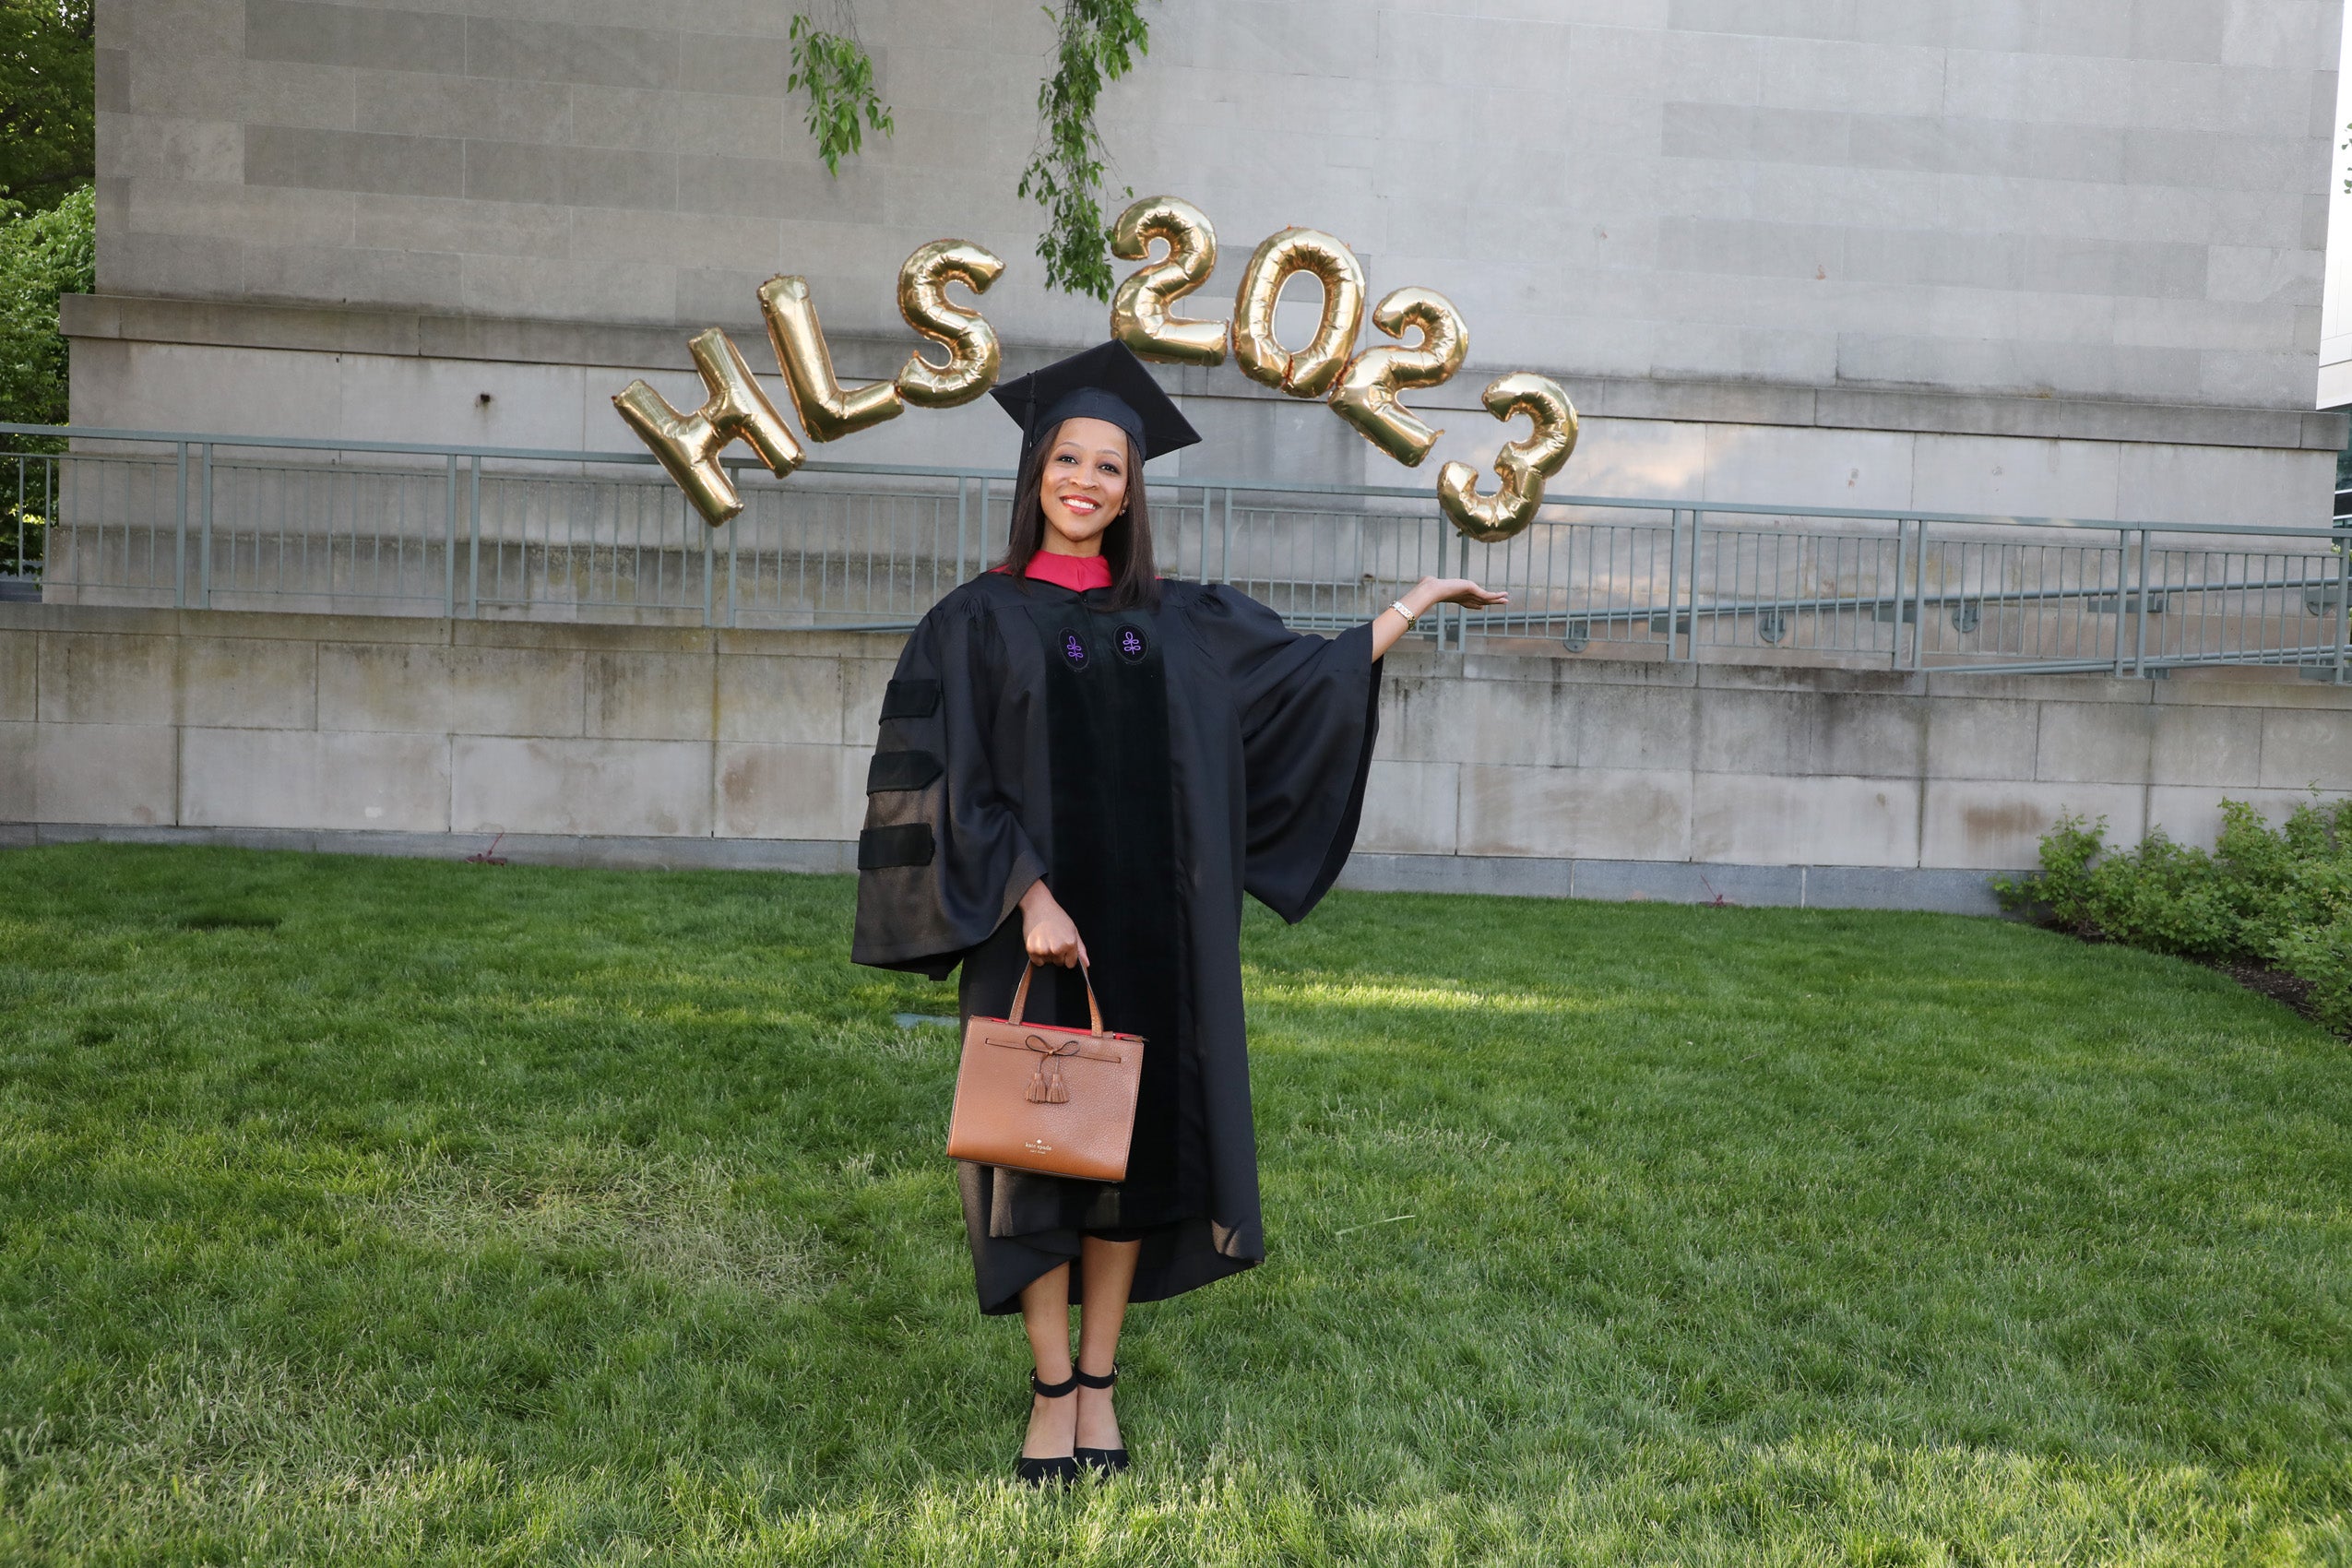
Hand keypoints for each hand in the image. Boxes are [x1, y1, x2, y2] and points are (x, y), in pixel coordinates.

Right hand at [1019, 880, 1088, 968]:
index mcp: (1070, 944)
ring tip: (1046, 938)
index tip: (1063, 947)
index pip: (1070, 963)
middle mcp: (1057, 948)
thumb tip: (1086, 964)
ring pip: (1047, 962)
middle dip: (1057, 954)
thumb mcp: (1073, 930)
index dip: (1067, 956)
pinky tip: (1039, 942)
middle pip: (1058, 963)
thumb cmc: (1057, 917)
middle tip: (1053, 939)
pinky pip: (1037, 962)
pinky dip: (1037, 955)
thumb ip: (1080, 949)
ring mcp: (1044, 949)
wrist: (1039, 906)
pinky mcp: (1031, 949)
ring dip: (1047, 954)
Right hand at [1371, 576, 1507, 657]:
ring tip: (1507, 599)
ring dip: (1497, 597)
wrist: (1428, 590)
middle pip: (1478, 597)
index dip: (1474, 602)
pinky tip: (1504, 597)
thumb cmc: (1423, 595)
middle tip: (1500, 599)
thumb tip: (1400, 612)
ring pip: (1485, 596)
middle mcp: (1462, 591)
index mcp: (1453, 594)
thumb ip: (1416, 604)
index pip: (1467, 599)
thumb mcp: (1421, 600)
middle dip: (1489, 599)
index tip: (1480, 606)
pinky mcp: (1471, 589)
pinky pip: (1486, 594)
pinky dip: (1496, 596)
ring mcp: (1467, 589)